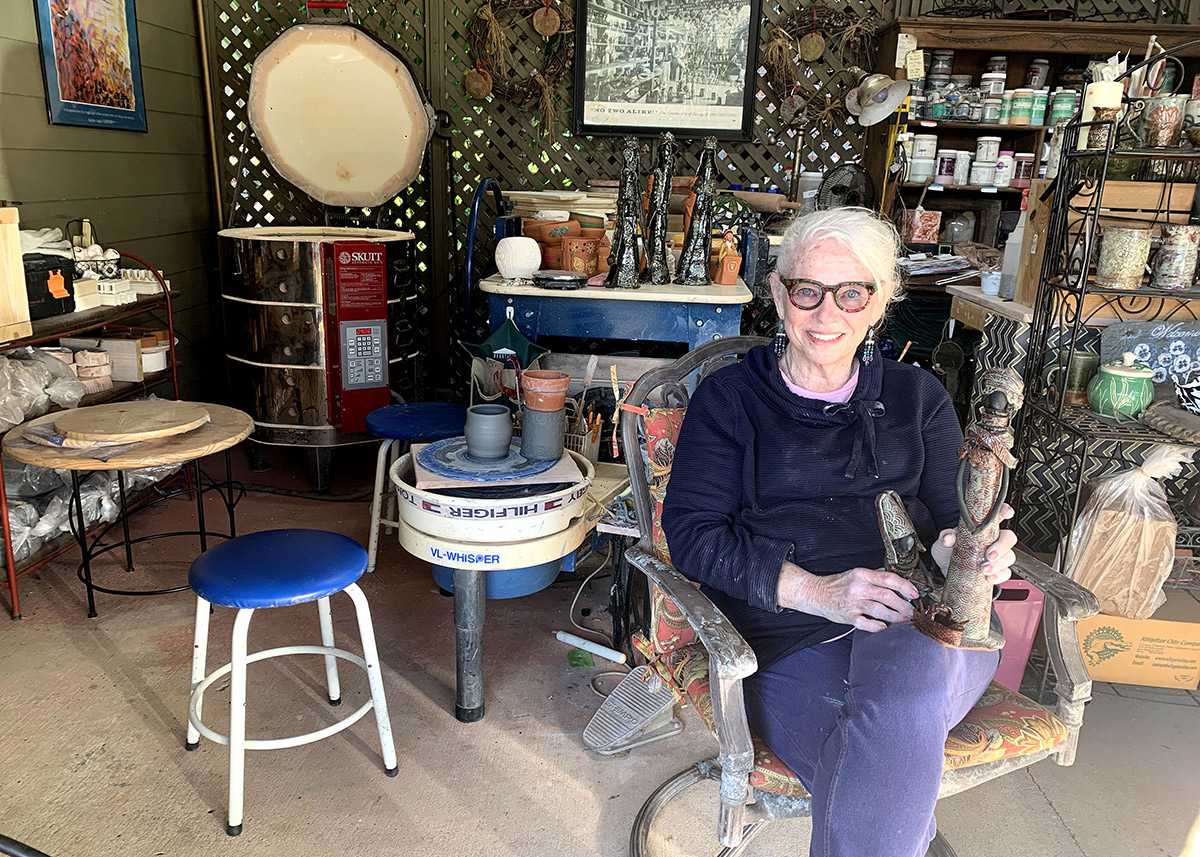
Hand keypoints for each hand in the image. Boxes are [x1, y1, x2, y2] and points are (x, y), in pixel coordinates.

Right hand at [778, 563, 918, 632]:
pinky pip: (867, 624)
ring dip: (896, 617)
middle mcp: (858, 588)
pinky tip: (884, 627)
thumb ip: (875, 577)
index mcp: (862, 575)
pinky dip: (878, 626)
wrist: (816, 594)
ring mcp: (853, 603)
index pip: (889, 578)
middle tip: (912, 612)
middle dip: (904, 606)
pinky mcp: (849, 617)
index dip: (905, 586)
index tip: (915, 594)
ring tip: (904, 620)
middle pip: (888, 596)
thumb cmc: (838, 585)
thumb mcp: (856, 574)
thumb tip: (898, 582)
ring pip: (881, 611)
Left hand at [930, 503, 1016, 585]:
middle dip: (1002, 546)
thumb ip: (946, 537)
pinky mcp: (997, 571)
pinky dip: (998, 575)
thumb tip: (948, 538)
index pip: (998, 515)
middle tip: (989, 555)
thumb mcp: (945, 541)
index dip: (1005, 511)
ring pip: (1009, 556)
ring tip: (984, 568)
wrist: (946, 570)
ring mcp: (997, 556)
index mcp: (983, 527)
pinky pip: (1005, 572)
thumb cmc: (949, 550)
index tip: (1007, 513)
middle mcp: (993, 540)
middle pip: (1009, 538)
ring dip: (999, 563)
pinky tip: (989, 577)